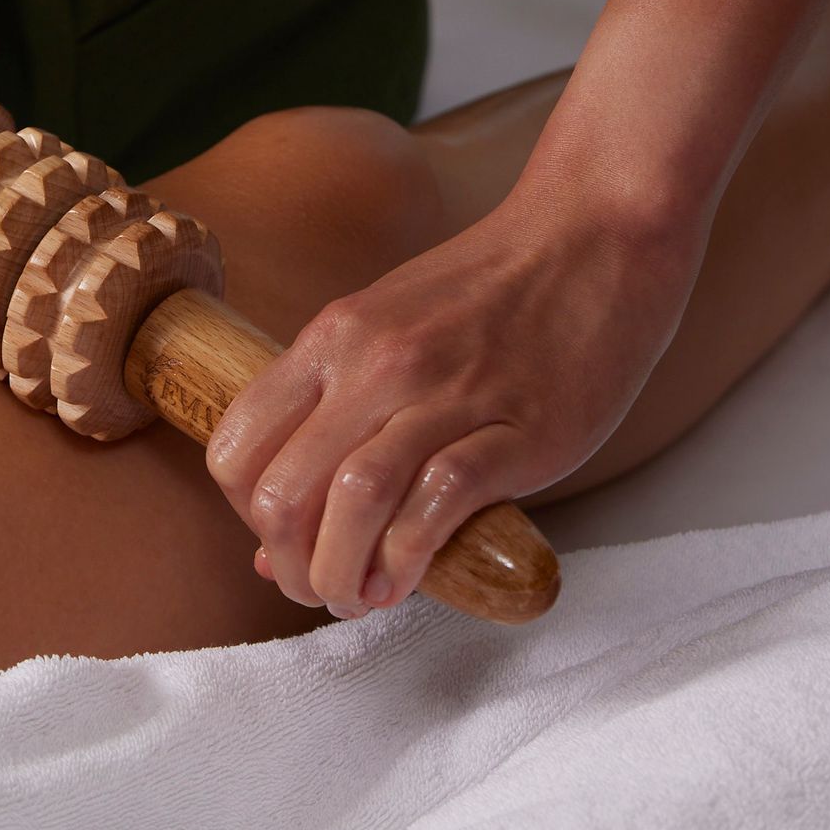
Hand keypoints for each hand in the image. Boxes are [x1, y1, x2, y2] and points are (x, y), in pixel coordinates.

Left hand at [206, 175, 702, 617]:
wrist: (595, 235)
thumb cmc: (492, 293)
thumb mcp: (387, 333)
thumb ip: (331, 421)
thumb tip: (272, 546)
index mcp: (334, 338)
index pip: (235, 450)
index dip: (246, 518)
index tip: (284, 540)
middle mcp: (375, 363)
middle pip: (283, 493)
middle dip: (290, 565)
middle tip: (319, 588)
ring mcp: (445, 394)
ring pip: (352, 502)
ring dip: (341, 573)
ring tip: (358, 594)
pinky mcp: (516, 430)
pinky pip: (436, 504)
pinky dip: (408, 558)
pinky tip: (407, 578)